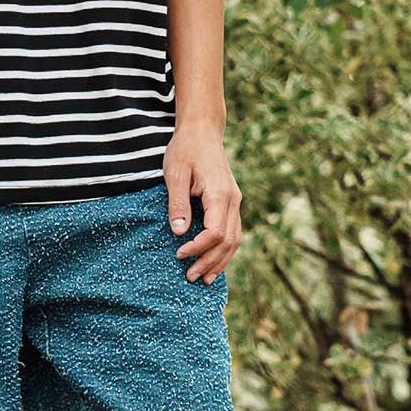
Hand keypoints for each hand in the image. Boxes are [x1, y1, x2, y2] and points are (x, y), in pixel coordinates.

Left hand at [165, 120, 240, 283]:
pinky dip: (225, 251)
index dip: (198, 247)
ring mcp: (235, 202)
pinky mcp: (231, 202)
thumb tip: (179, 232)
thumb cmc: (186, 149)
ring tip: (204, 278)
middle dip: (209, 262)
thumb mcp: (175, 173)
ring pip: (235, 240)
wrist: (202, 131)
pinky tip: (213, 262)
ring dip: (220, 261)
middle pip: (228, 241)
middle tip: (189, 276)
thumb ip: (178, 203)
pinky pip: (233, 232)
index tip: (179, 253)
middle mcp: (233, 200)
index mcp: (219, 193)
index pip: (215, 232)